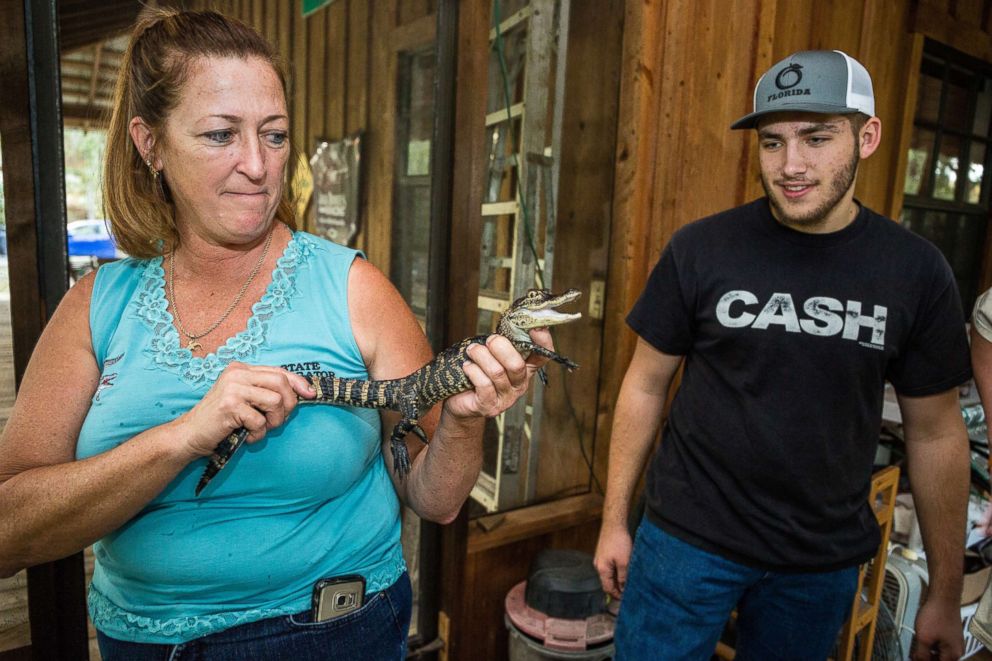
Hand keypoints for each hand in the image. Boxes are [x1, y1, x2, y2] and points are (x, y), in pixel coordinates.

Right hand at [175, 362, 314, 458]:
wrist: (190, 435)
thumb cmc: (221, 421)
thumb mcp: (245, 400)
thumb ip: (266, 392)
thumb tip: (303, 392)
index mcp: (241, 369)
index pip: (279, 371)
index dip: (298, 382)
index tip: (311, 394)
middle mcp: (237, 373)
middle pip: (281, 383)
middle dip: (288, 406)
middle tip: (276, 421)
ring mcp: (232, 387)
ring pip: (275, 401)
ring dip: (273, 422)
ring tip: (259, 429)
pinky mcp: (229, 405)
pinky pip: (260, 420)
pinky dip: (258, 433)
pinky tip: (246, 435)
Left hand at [444, 330, 552, 418]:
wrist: (461, 402)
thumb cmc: (478, 373)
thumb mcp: (493, 356)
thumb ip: (503, 343)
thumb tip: (508, 320)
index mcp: (525, 369)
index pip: (543, 356)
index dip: (543, 341)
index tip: (534, 326)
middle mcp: (519, 385)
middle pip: (517, 365)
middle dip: (501, 347)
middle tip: (489, 340)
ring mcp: (506, 398)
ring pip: (497, 373)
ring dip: (481, 356)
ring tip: (472, 350)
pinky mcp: (489, 406)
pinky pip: (483, 384)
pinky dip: (473, 371)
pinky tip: (468, 367)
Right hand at [595, 523, 632, 599]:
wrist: (614, 524)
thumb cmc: (619, 541)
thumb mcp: (624, 562)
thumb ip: (623, 577)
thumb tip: (623, 589)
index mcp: (602, 569)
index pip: (608, 588)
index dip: (616, 595)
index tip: (625, 599)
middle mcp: (598, 565)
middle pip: (607, 582)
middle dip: (617, 588)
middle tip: (628, 591)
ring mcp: (600, 558)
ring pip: (608, 574)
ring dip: (617, 579)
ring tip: (628, 581)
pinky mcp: (603, 552)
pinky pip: (609, 566)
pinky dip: (616, 571)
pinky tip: (623, 569)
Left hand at [911, 599, 963, 659]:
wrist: (943, 597)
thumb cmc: (936, 615)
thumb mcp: (924, 638)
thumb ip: (921, 654)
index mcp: (953, 655)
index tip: (914, 658)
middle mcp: (957, 651)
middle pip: (939, 660)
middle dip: (926, 658)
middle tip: (913, 653)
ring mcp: (955, 642)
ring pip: (939, 653)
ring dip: (928, 652)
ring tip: (916, 645)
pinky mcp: (951, 635)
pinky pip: (940, 645)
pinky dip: (931, 644)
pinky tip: (922, 638)